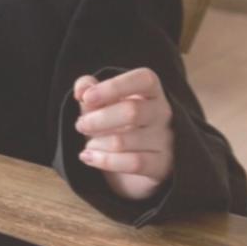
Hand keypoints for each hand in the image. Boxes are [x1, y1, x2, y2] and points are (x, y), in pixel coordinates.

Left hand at [73, 68, 174, 201]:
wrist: (131, 163)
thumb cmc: (114, 123)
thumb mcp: (99, 103)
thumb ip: (87, 89)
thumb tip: (82, 89)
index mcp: (151, 91)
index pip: (144, 80)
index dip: (113, 87)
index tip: (86, 98)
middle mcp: (163, 113)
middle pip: (131, 112)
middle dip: (97, 120)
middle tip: (80, 125)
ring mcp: (166, 141)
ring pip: (124, 141)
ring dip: (97, 143)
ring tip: (88, 145)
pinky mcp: (162, 165)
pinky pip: (133, 163)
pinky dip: (104, 160)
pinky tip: (88, 157)